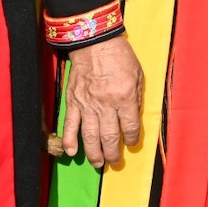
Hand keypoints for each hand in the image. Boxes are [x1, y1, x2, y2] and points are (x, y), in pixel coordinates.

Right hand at [61, 36, 143, 167]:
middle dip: (113, 153)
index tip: (132, 144)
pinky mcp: (73, 101)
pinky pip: (70, 125)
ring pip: (90, 135)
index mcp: (124, 97)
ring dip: (93, 153)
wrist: (94, 43)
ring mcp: (87, 104)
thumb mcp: (138, 75)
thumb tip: (133, 119)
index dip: (132, 139)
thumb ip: (135, 99)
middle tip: (114, 162)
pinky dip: (70, 140)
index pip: (130, 127)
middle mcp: (105, 104)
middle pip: (109, 136)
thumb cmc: (119, 57)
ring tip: (98, 164)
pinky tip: (71, 152)